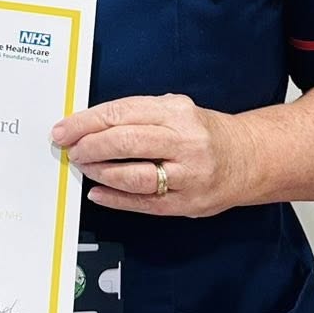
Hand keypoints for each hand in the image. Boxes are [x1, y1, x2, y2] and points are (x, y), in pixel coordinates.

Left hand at [51, 95, 252, 217]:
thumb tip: (88, 124)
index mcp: (177, 112)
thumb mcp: (176, 109)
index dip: (86, 122)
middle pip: (126, 142)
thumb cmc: (203, 132)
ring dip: (101, 173)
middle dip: (90, 146)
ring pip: (135, 176)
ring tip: (84, 167)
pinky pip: (145, 203)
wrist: (249, 158)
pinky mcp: (188, 202)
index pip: (122, 113)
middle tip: (70, 149)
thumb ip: (138, 114)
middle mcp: (185, 142)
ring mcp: (189, 175)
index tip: (63, 129)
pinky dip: (116, 199)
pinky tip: (98, 193)